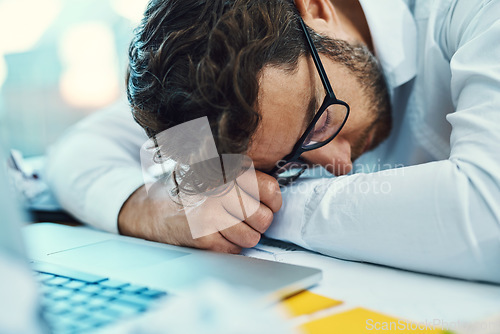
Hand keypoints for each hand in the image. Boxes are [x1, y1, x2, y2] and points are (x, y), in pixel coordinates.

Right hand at [118, 171, 281, 253]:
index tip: (266, 204)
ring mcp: (211, 214)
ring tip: (226, 226)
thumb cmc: (191, 193)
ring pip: (252, 238)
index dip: (272, 202)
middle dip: (258, 223)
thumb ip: (244, 178)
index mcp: (227, 170)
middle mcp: (220, 190)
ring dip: (242, 237)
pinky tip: (214, 235)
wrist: (153, 210)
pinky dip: (228, 247)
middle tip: (244, 219)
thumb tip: (276, 196)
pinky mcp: (203, 237)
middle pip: (264, 218)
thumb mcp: (216, 173)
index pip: (270, 189)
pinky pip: (234, 250)